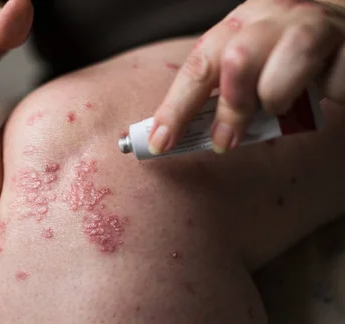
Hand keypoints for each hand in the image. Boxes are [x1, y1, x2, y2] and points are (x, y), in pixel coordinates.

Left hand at [148, 0, 344, 154]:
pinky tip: (315, 88)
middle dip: (225, 111)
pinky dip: (306, 96)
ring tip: (281, 104)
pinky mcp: (336, 36)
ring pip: (268, 73)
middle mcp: (265, 17)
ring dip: (269, 102)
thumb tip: (196, 136)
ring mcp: (301, 22)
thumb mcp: (256, 74)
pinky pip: (310, 78)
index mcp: (237, 27)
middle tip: (224, 143)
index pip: (197, 66)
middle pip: (228, 63)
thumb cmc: (296, 61)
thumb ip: (229, 96)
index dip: (175, 107)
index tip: (160, 142)